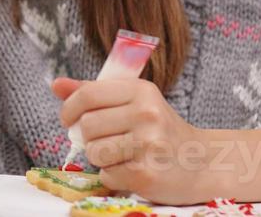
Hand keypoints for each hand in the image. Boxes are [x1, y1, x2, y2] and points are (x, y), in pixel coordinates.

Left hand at [53, 76, 213, 204]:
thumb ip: (94, 93)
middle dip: (90, 138)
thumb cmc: (161, 131)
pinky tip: (133, 171)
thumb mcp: (133, 102)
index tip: (68, 119)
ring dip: (101, 159)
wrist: (203, 164)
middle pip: (88, 126)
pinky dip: (114, 176)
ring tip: (123, 156)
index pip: (88, 94)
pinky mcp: (147, 174)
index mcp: (140, 91)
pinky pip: (107, 175)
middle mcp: (146, 114)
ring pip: (95, 152)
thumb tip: (56, 85)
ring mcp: (148, 145)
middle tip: (108, 141)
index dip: (70, 108)